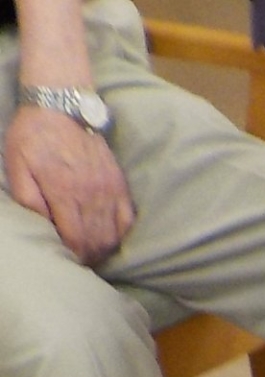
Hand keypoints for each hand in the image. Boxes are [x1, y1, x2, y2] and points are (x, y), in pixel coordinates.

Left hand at [5, 107, 132, 264]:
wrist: (62, 106)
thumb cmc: (33, 134)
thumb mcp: (17, 164)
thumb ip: (28, 198)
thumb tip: (42, 226)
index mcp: (65, 192)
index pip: (74, 239)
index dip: (71, 255)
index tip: (65, 261)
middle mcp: (91, 195)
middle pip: (96, 241)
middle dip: (88, 256)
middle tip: (78, 262)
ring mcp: (109, 190)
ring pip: (113, 234)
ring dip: (103, 249)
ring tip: (92, 254)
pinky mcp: (119, 185)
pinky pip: (126, 219)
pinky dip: (120, 234)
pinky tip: (110, 238)